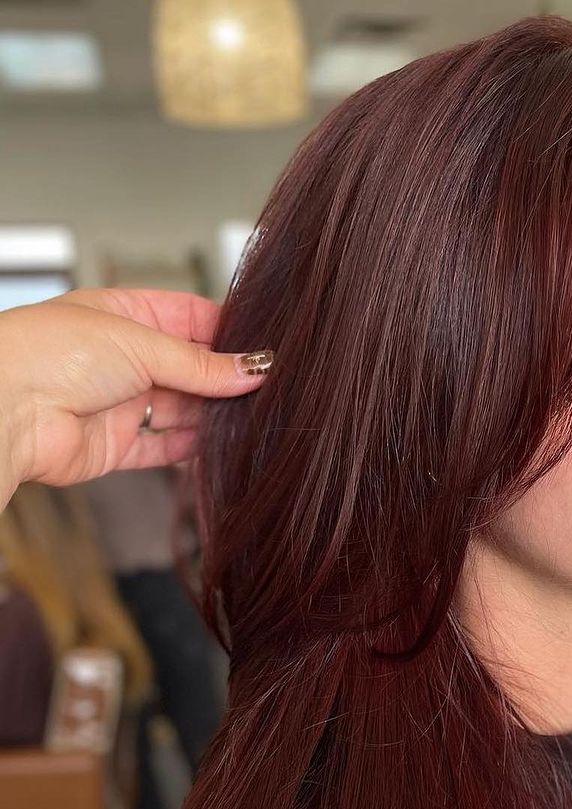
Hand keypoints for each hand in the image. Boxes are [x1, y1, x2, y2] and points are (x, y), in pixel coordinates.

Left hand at [0, 286, 271, 507]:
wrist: (7, 408)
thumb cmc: (50, 353)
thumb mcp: (141, 344)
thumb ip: (201, 365)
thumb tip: (253, 368)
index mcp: (125, 314)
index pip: (190, 318)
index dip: (227, 332)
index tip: (262, 348)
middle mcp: (124, 358)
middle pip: (191, 368)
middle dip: (224, 378)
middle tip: (264, 387)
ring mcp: (121, 402)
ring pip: (182, 410)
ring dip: (212, 415)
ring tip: (248, 417)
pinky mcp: (117, 445)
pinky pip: (164, 449)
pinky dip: (191, 450)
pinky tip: (217, 445)